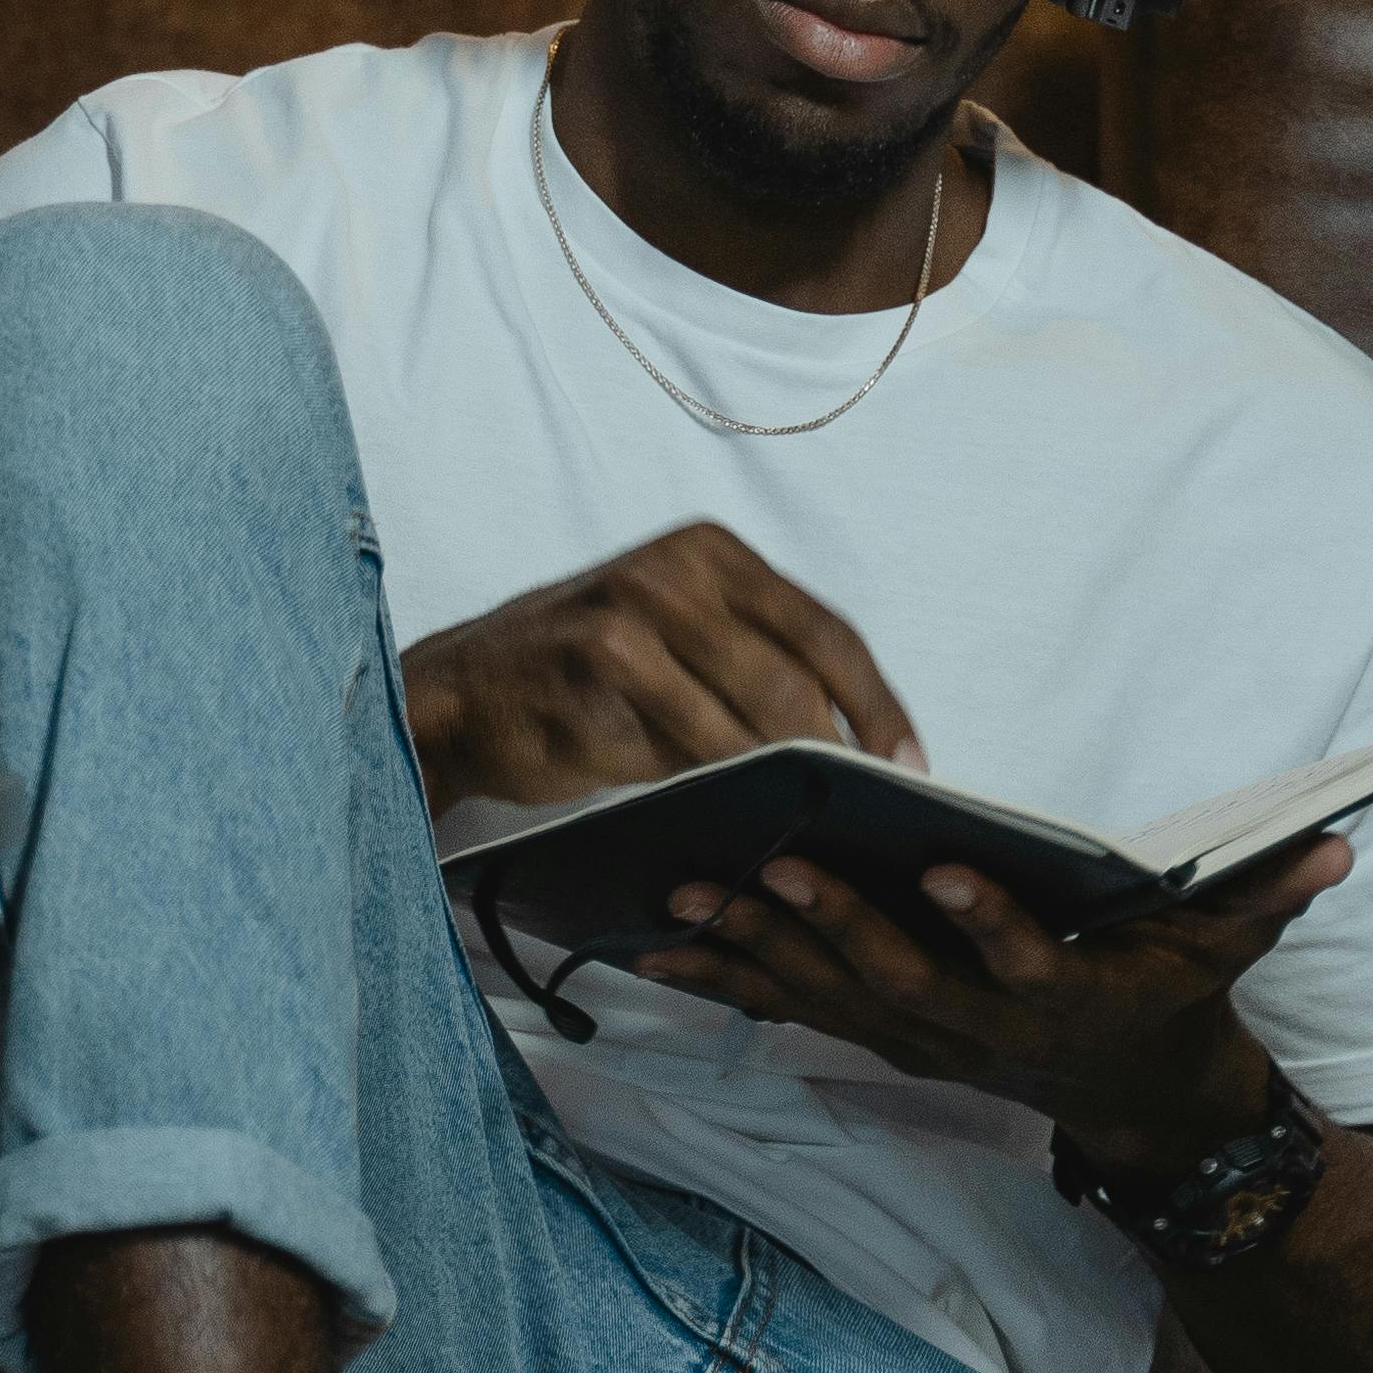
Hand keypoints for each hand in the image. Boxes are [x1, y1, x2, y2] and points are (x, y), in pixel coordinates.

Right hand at [403, 523, 921, 814]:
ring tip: (806, 821)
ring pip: (745, 721)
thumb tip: (855, 741)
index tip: (911, 764)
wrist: (461, 694)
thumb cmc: (582, 672)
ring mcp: (629, 618)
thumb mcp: (674, 635)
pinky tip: (735, 818)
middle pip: (794, 678)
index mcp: (709, 552)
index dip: (878, 704)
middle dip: (837, 752)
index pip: (826, 630)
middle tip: (864, 808)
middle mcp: (673, 571)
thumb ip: (752, 663)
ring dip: (781, 781)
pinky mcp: (594, 674)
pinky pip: (686, 751)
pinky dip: (721, 791)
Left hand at [639, 834, 1354, 1179]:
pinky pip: (789, 1011)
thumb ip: (1271, 893)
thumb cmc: (1175, 993)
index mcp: (1063, 994)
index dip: (985, 917)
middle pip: (898, 978)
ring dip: (755, 953)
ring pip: (826, 999)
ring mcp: (921, 1040)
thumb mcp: (1232, 948)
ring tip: (685, 896)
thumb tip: (1337, 843)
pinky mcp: (877, 1036)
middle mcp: (980, 1028)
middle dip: (830, 925)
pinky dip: (723, 981)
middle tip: (767, 864)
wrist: (1141, 1099)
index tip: (944, 864)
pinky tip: (651, 947)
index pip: (1022, 956)